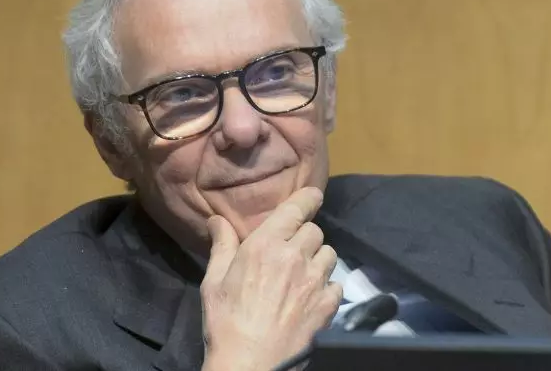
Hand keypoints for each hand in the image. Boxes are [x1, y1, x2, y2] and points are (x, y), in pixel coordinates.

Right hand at [200, 187, 341, 370]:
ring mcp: (315, 281)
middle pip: (314, 231)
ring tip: (304, 273)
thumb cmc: (226, 321)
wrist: (250, 364)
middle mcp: (295, 256)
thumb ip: (222, 245)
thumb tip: (217, 219)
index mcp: (266, 244)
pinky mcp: (328, 305)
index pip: (297, 208)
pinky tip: (312, 296)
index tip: (312, 197)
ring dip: (318, 258)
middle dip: (304, 236)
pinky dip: (327, 286)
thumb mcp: (214, 281)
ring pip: (329, 254)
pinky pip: (337, 284)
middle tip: (290, 250)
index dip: (308, 198)